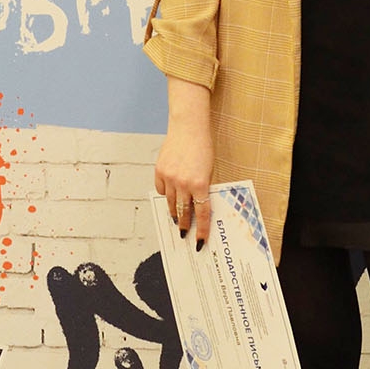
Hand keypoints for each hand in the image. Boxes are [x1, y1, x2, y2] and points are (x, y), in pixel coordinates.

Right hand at [154, 77, 213, 249]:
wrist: (188, 128)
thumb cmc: (203, 147)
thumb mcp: (209, 170)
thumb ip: (203, 188)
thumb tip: (198, 207)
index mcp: (200, 184)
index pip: (202, 213)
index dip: (201, 229)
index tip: (200, 241)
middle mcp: (183, 183)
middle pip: (183, 212)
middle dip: (184, 225)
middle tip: (185, 233)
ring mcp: (169, 178)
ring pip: (170, 204)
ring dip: (173, 213)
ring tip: (176, 220)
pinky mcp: (159, 171)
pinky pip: (160, 190)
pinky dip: (164, 196)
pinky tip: (168, 198)